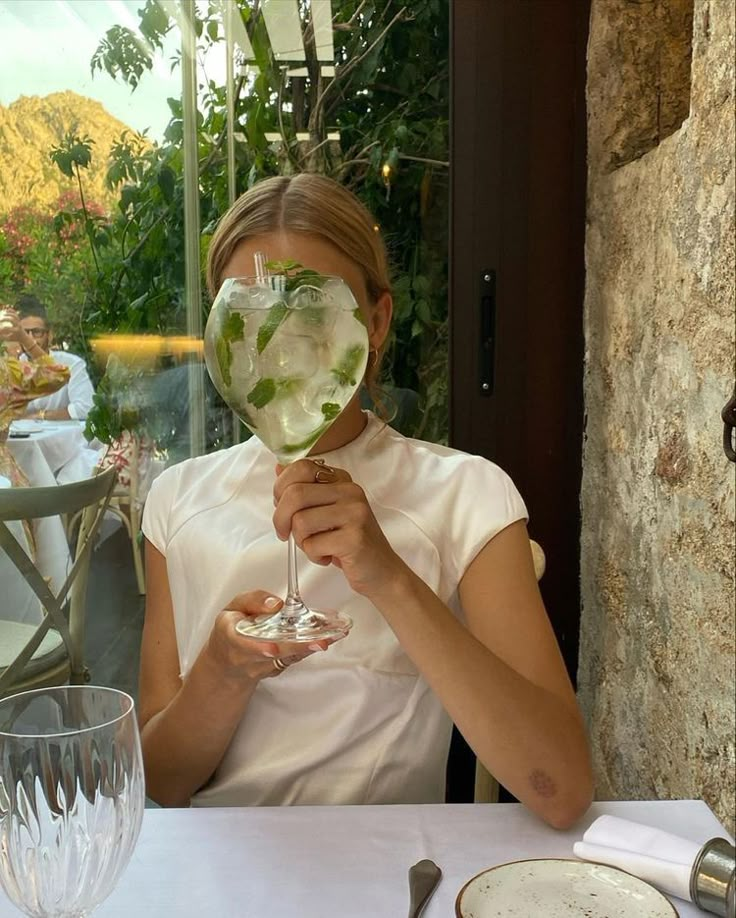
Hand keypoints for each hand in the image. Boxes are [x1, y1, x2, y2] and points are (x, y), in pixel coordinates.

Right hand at [0, 307, 37, 352]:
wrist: (24, 337)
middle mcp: (18, 325)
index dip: (2, 329)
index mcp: (16, 331)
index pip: (8, 328)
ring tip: (3, 314)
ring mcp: (19, 322)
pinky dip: (12, 311)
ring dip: (9, 313)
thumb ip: (2, 337)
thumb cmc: (14, 338)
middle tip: (0, 320)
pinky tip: (7, 309)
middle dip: (5, 319)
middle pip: (12, 320)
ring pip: (15, 316)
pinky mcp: (19, 320)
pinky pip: (16, 314)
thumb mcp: (9, 339)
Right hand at [203, 590, 332, 683]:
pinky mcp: (277, 669)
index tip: (273, 648)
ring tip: (330, 637)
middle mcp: (247, 657)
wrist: (227, 664)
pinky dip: (311, 648)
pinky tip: (329, 638)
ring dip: (310, 648)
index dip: (258, 648)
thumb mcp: (233, 608)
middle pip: (274, 654)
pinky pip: (295, 658)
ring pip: (288, 658)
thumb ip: (252, 601)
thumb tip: (274, 603)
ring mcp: (263, 666)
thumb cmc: (232, 630)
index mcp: (232, 637)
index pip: (243, 644)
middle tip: (319, 642)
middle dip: (298, 648)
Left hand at [273, 458, 406, 596]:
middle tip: (285, 534)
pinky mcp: (354, 538)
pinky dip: (314, 555)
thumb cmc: (349, 541)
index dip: (281, 488)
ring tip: (317, 547)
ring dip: (301, 541)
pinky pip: (313, 545)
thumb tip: (278, 468)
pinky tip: (328, 557)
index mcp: (341, 480)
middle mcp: (350, 491)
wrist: (381, 570)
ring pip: (301, 521)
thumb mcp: (326, 511)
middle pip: (295, 494)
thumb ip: (304, 490)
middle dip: (281, 518)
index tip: (282, 508)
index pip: (301, 468)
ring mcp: (355, 513)